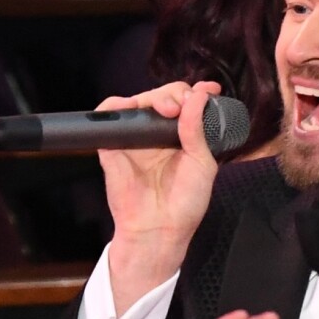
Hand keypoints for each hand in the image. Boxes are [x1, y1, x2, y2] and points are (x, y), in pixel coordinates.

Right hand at [100, 80, 220, 314]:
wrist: (159, 229)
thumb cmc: (185, 202)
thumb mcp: (201, 163)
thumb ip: (197, 130)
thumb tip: (199, 97)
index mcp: (182, 137)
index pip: (186, 104)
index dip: (196, 93)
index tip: (210, 90)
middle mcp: (157, 134)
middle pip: (162, 97)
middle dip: (174, 94)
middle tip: (180, 107)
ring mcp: (135, 138)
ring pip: (138, 102)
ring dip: (151, 97)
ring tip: (166, 109)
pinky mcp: (113, 146)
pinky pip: (108, 118)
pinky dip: (114, 106)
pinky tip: (130, 106)